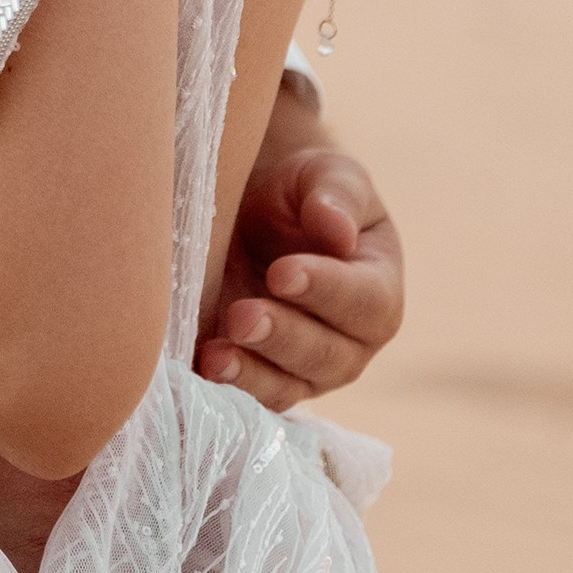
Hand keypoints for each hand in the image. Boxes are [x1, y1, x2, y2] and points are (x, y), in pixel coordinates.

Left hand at [196, 142, 403, 409]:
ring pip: (287, 386)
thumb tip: (337, 230)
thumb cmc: (305, 194)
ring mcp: (304, 369)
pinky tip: (194, 371)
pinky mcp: (258, 378)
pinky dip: (222, 390)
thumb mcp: (329, 176)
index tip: (282, 272)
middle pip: (326, 356)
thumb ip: (337, 197)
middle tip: (242, 316)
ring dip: (250, 375)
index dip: (325, 290)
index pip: (363, 302)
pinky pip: (246, 397)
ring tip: (214, 357)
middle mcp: (349, 343)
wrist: (258, 212)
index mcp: (378, 290)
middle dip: (282, 337)